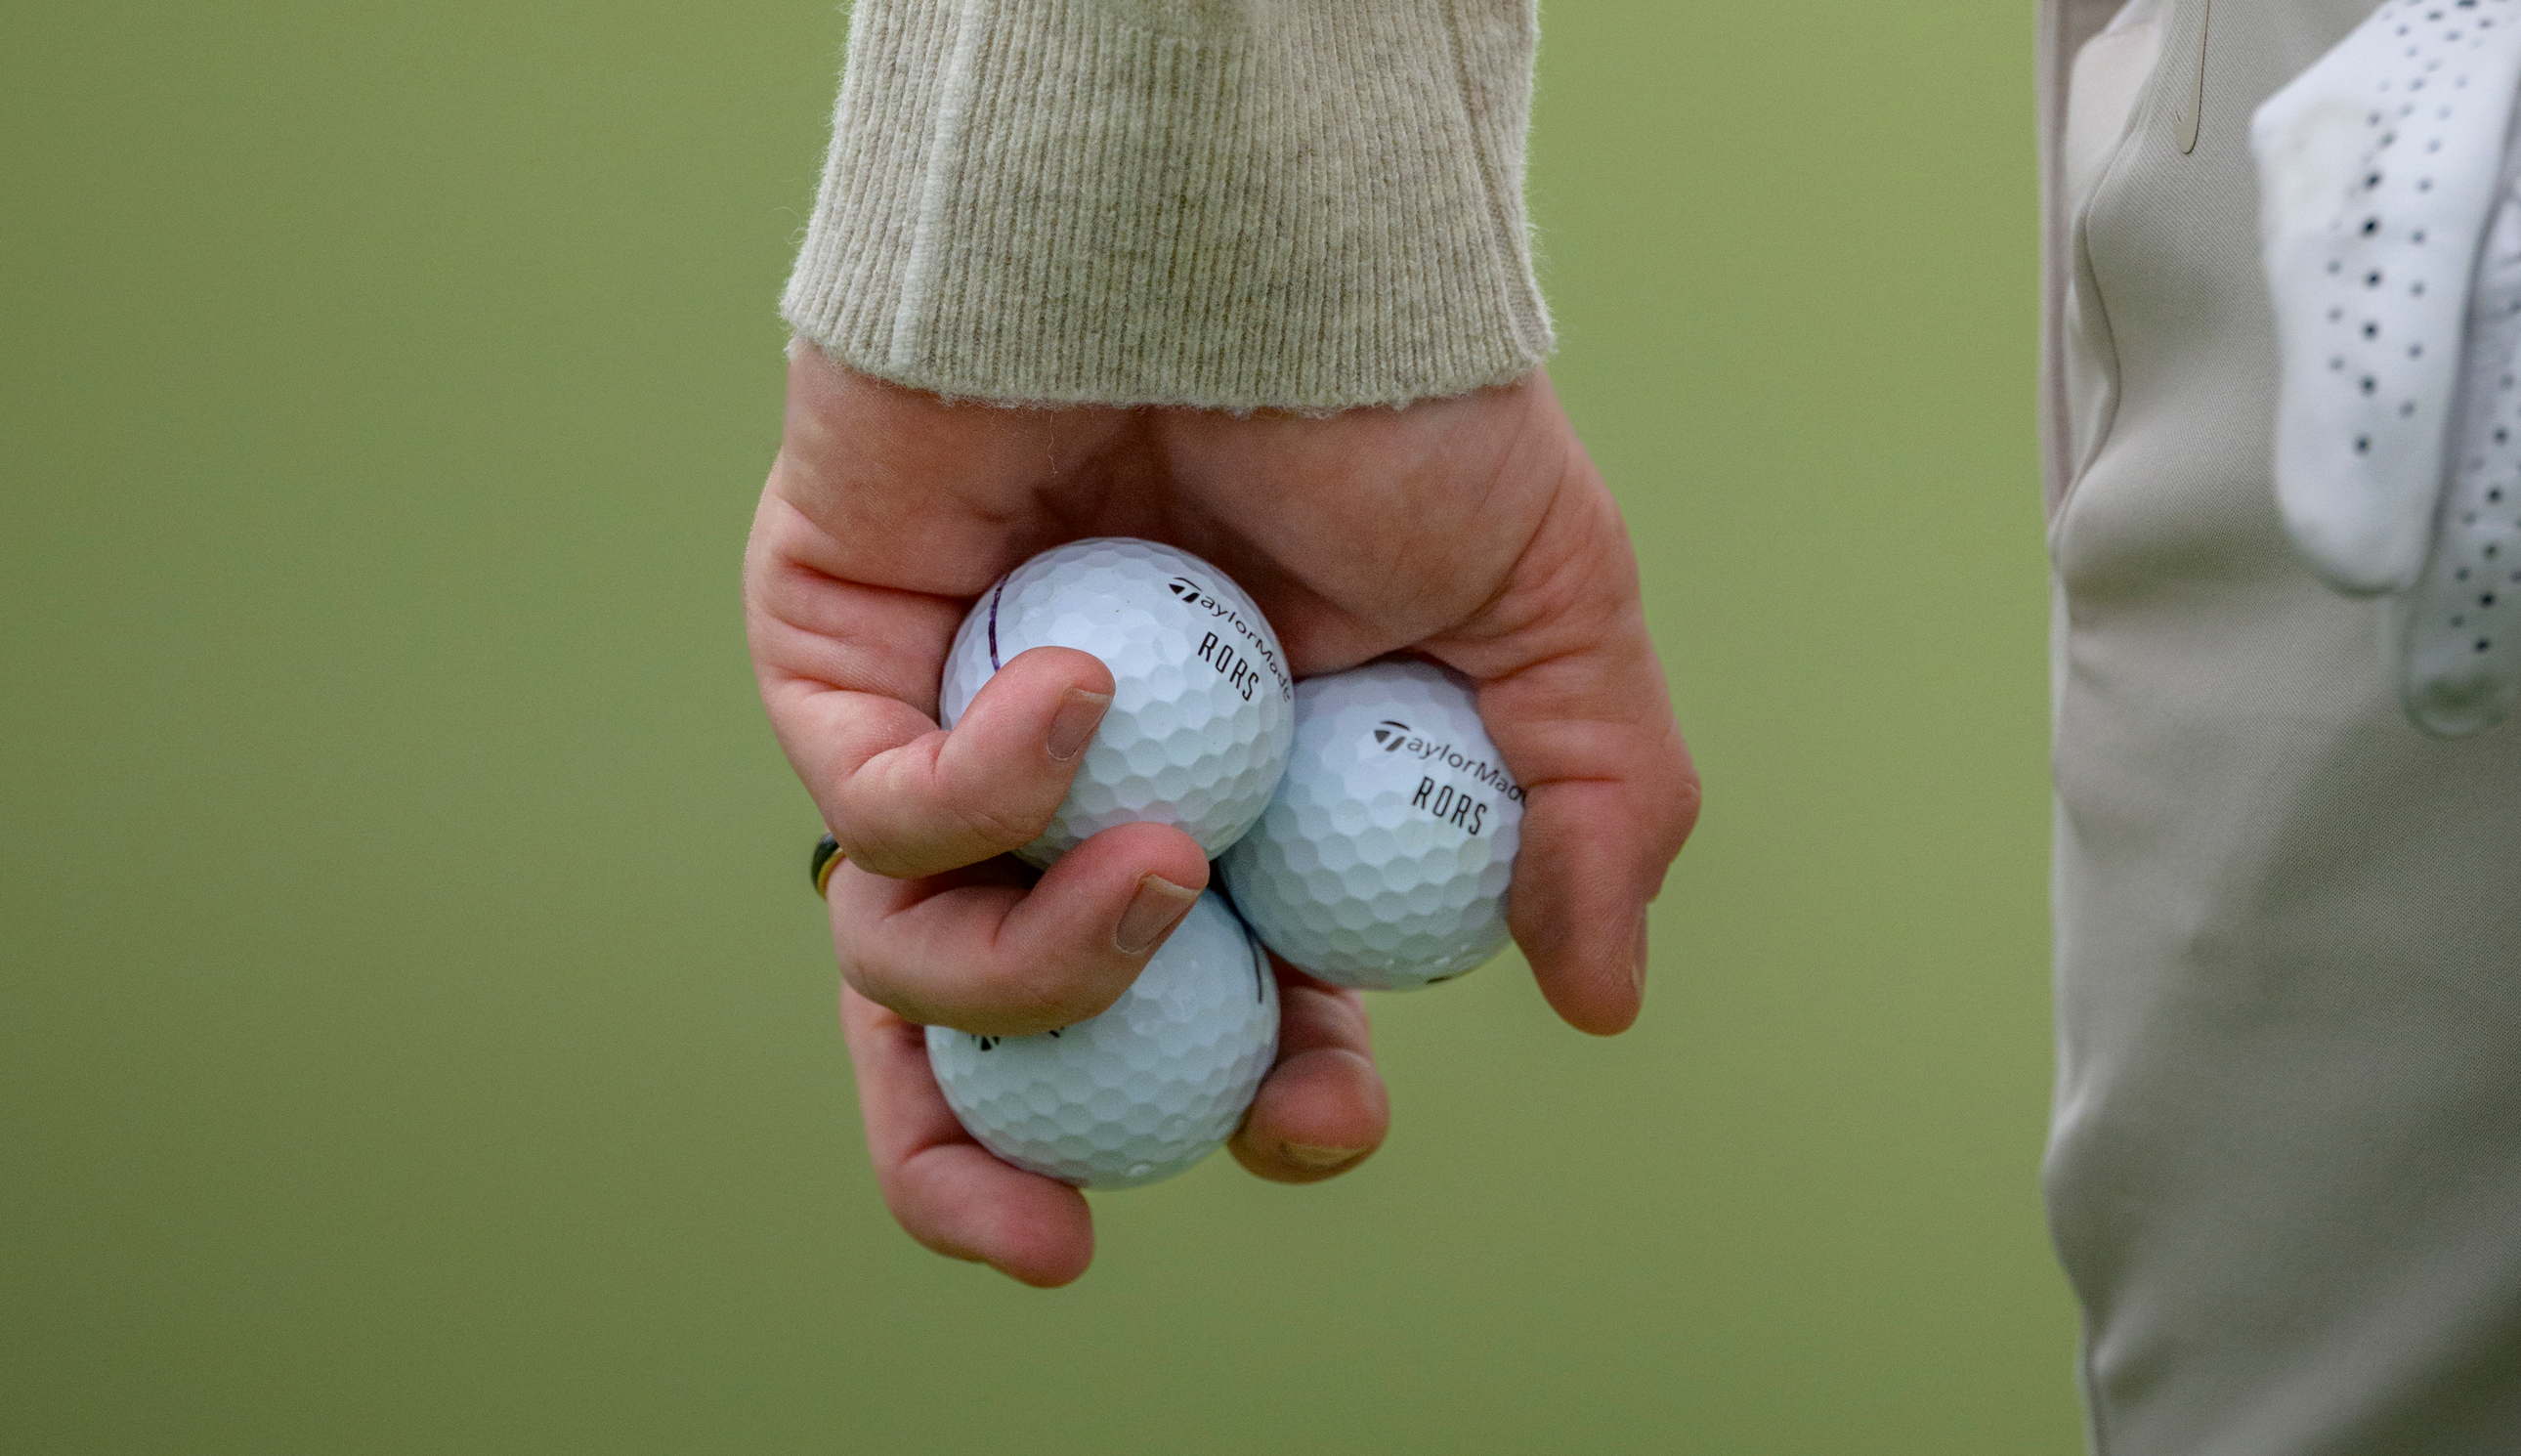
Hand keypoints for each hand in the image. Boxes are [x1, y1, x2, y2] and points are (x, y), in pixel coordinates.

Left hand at [745, 344, 1698, 1284]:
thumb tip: (1599, 998)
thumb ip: (1588, 805)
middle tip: (1059, 1238)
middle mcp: (1088, 799)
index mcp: (1251, 812)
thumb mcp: (1548, 617)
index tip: (1321, 1113)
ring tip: (1167, 866)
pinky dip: (985, 793)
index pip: (1231, 1017)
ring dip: (1047, 973)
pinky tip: (1086, 686)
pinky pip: (873, 814)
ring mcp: (952, 734)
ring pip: (920, 971)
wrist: (1240, 239)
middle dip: (1020, 1169)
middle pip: (1012, 1049)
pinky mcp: (840, 663)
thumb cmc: (1393, 406)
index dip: (1267, 1106)